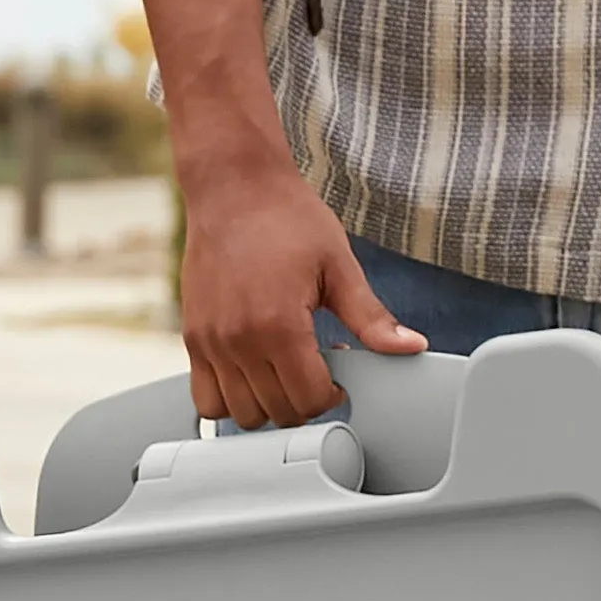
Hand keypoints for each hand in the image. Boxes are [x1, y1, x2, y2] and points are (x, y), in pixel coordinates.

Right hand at [175, 150, 420, 430]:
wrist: (234, 185)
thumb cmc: (286, 217)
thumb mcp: (339, 266)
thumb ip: (371, 317)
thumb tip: (408, 346)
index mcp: (279, 324)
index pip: (308, 400)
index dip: (331, 397)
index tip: (338, 379)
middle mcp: (238, 340)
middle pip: (277, 413)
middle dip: (304, 402)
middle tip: (316, 373)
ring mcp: (209, 341)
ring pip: (239, 414)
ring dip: (267, 406)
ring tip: (284, 374)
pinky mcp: (192, 336)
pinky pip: (204, 398)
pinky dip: (230, 399)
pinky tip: (253, 374)